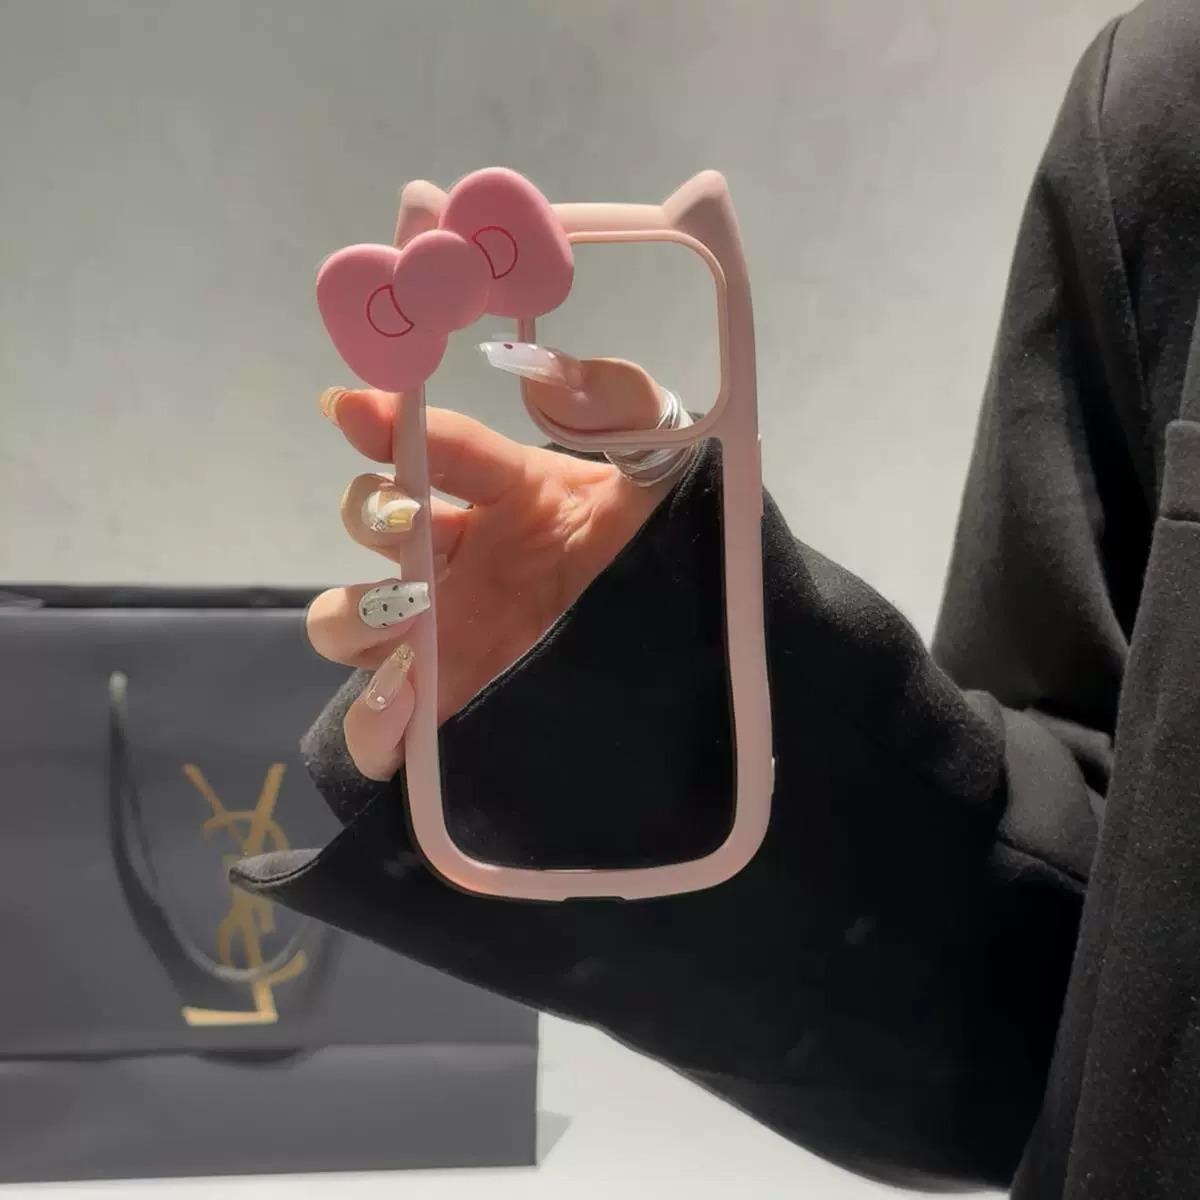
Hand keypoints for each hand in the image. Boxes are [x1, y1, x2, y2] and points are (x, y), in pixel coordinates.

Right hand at [306, 350, 680, 780]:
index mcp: (501, 491)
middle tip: (411, 521)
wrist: (688, 640)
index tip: (354, 406)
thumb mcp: (661, 463)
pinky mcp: (448, 698)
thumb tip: (543, 377)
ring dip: (358, 613)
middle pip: (369, 522)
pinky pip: (377, 720)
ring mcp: (444, 629)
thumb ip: (620, 404)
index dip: (389, 422)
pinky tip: (403, 709)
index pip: (434, 447)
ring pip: (348, 619)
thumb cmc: (660, 545)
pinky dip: (371, 719)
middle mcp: (457, 555)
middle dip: (372, 512)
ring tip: (408, 616)